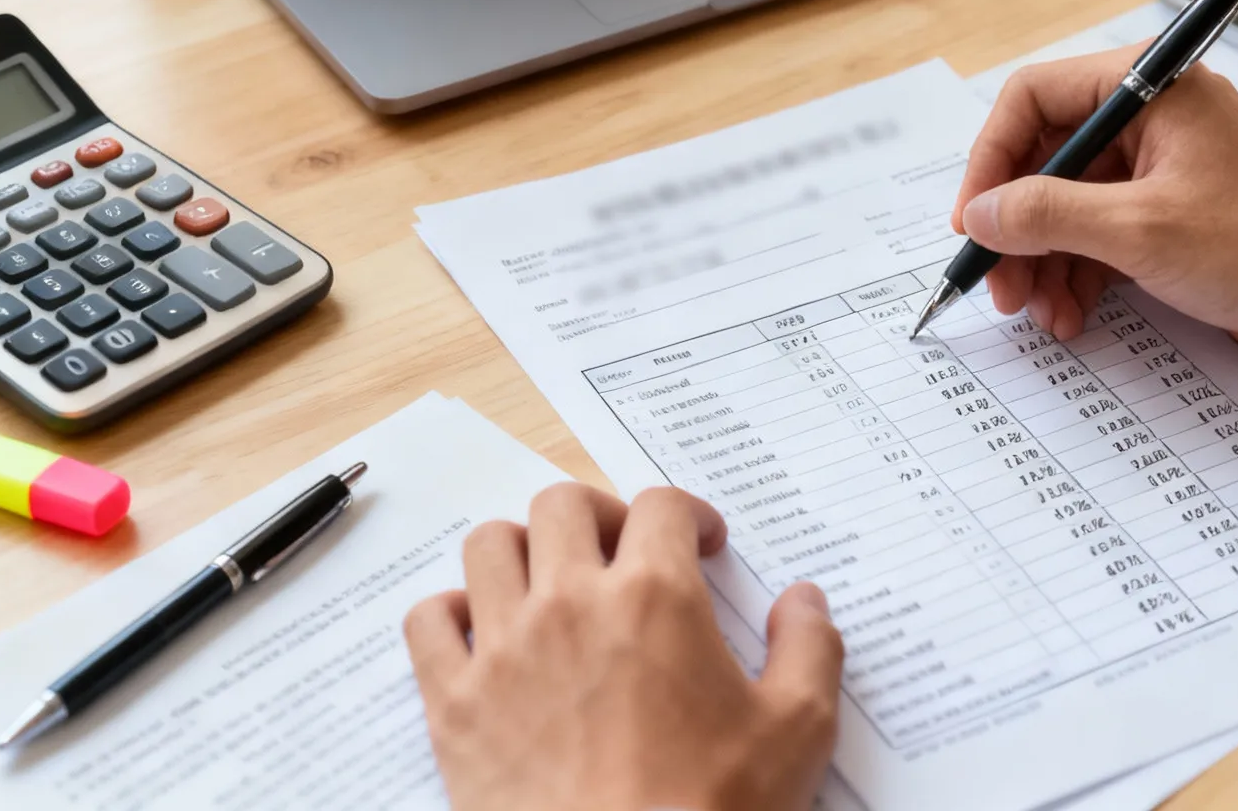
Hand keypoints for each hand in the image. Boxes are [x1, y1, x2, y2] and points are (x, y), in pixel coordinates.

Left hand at [404, 484, 842, 810]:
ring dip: (523, 550)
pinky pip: (427, 621)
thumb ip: (810, 649)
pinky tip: (486, 636)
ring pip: (489, 546)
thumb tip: (803, 601)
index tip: (701, 546)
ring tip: (552, 583)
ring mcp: (501, 651)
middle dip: (600, 515)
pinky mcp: (453, 705)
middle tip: (625, 552)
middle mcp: (569, 604)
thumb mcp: (798, 731)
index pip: (661, 506)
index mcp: (655, 598)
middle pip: (563, 505)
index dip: (689, 516)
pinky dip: (452, 613)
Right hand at [955, 46, 1237, 368]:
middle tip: (999, 285)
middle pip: (1048, 157)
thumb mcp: (1141, 232)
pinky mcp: (1176, 217)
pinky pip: (1102, 234)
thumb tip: (981, 213)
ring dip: (1044, 260)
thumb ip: (1048, 216)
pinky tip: (1071, 317)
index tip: (972, 220)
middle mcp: (1155, 116)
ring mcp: (1166, 169)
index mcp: (1154, 86)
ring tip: (1038, 314)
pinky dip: (1079, 274)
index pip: (1035, 97)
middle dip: (1017, 226)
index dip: (992, 159)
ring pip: (1070, 204)